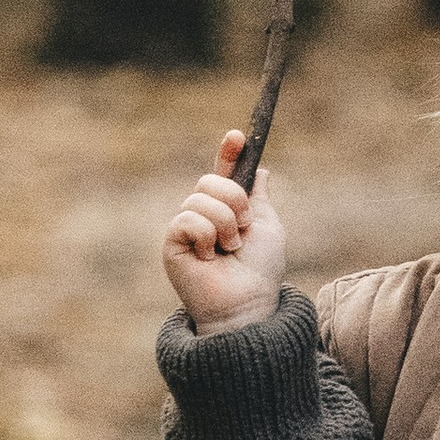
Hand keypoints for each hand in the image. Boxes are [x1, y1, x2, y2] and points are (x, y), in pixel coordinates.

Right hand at [162, 131, 288, 332]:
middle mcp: (203, 215)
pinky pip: (188, 219)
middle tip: (243, 230)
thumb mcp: (268, 228)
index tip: (237, 136)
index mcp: (227, 209)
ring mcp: (186, 228)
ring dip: (225, 224)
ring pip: (201, 199)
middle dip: (235, 200)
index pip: (223, 173)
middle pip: (210, 180)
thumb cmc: (260, 272)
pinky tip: (209, 257)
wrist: (247, 302)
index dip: (227, 153)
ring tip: (229, 250)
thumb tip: (261, 170)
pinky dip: (207, 236)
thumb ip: (260, 199)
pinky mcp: (172, 243)